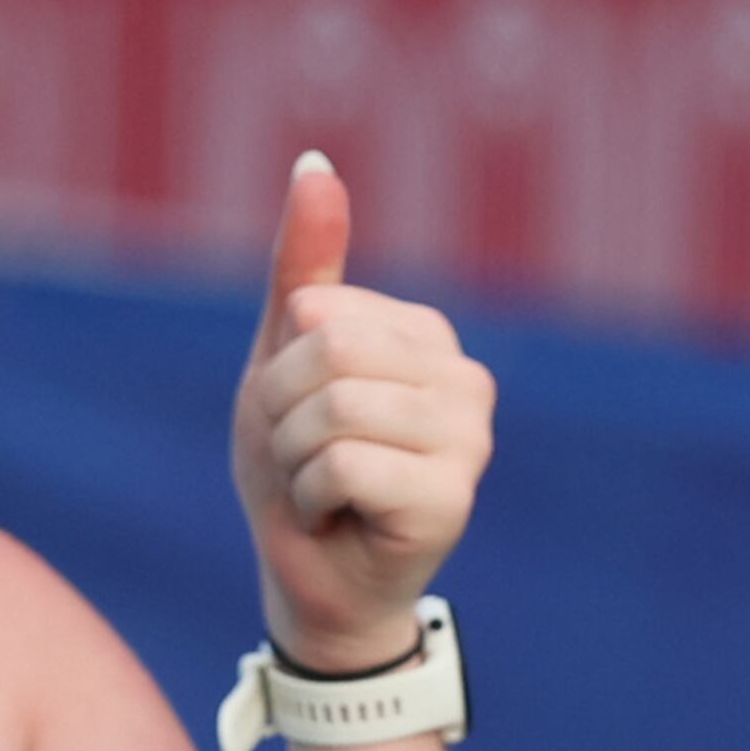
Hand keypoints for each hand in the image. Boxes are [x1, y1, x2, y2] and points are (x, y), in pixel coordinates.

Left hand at [228, 156, 497, 677]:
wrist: (314, 589)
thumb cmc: (298, 475)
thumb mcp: (282, 361)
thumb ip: (303, 267)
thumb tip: (315, 161)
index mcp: (425, 336)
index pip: (319, 311)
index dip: (281, 372)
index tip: (301, 423)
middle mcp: (463, 378)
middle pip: (328, 351)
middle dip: (285, 417)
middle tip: (305, 465)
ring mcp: (468, 439)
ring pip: (335, 408)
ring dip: (297, 462)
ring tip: (322, 493)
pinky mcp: (452, 497)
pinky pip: (347, 463)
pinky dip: (314, 500)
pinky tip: (339, 521)